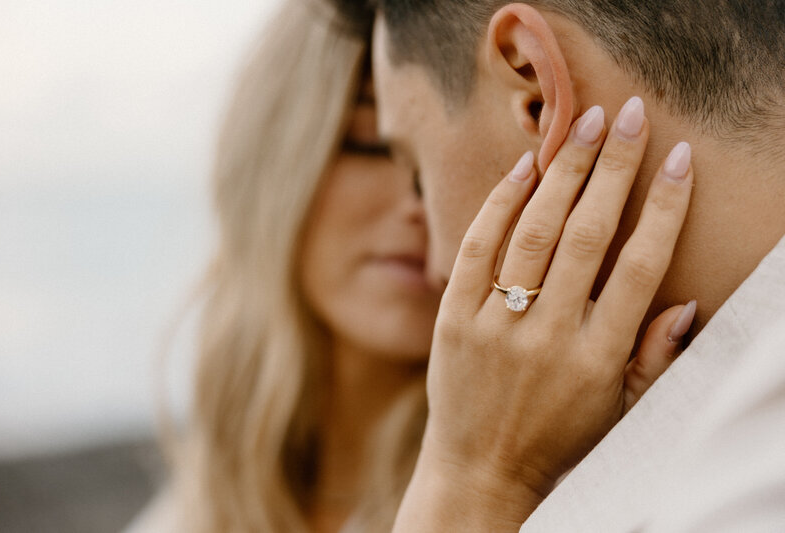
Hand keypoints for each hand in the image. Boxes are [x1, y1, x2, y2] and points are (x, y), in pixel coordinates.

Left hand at [394, 97, 694, 530]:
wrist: (482, 471)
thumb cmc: (559, 436)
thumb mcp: (619, 409)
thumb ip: (654, 358)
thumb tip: (688, 303)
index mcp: (598, 358)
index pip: (639, 266)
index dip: (663, 206)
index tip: (679, 158)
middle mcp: (548, 337)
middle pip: (587, 234)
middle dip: (612, 168)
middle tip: (627, 116)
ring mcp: (496, 326)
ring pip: (533, 233)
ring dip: (561, 172)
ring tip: (581, 125)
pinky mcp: (453, 320)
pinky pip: (477, 249)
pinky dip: (499, 204)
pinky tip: (523, 167)